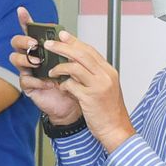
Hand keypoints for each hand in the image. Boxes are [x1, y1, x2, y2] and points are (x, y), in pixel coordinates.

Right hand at [12, 8, 80, 124]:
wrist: (72, 103)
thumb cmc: (71, 79)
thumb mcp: (72, 61)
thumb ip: (67, 48)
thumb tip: (63, 35)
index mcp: (41, 47)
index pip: (29, 30)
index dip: (24, 19)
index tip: (22, 10)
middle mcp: (31, 56)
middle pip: (16, 42)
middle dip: (23, 41)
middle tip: (35, 46)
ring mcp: (27, 71)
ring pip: (15, 59)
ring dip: (27, 60)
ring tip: (39, 64)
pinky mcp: (28, 86)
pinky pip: (26, 80)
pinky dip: (38, 81)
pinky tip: (49, 83)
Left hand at [48, 35, 134, 149]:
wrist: (116, 129)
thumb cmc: (110, 111)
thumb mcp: (105, 88)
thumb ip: (93, 75)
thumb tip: (76, 64)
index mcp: (109, 72)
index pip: (90, 50)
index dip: (75, 42)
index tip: (63, 35)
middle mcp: (105, 76)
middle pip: (81, 54)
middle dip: (63, 47)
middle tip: (49, 45)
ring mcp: (98, 86)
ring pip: (74, 67)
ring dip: (60, 67)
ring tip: (53, 72)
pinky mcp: (90, 98)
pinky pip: (71, 85)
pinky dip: (64, 85)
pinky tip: (62, 88)